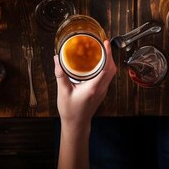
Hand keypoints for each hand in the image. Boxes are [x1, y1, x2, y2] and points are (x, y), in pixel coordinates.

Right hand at [54, 40, 115, 168]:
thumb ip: (61, 75)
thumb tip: (57, 59)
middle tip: (103, 43)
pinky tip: (99, 63)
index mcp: (93, 87)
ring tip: (102, 50)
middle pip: (111, 69)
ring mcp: (102, 91)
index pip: (105, 68)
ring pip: (111, 73)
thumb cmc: (70, 111)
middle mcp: (101, 88)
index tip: (105, 43)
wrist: (76, 125)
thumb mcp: (63, 92)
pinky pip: (108, 77)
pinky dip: (106, 67)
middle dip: (110, 54)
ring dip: (109, 61)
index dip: (107, 54)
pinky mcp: (101, 92)